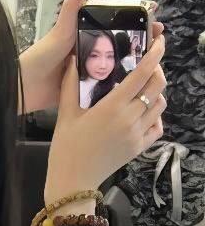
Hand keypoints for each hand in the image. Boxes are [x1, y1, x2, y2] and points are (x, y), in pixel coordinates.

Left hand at [18, 0, 162, 113]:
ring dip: (133, 66)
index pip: (116, 26)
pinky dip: (118, 88)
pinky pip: (104, 89)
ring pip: (116, 68)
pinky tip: (133, 88)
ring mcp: (88, 73)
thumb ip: (72, 6)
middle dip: (140, 44)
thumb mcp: (61, 29)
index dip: (136, 23)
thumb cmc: (42, 55)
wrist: (25, 87)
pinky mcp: (84, 92)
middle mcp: (89, 54)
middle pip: (120, 46)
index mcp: (86, 37)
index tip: (154, 20)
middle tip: (158, 42)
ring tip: (153, 64)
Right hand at [44, 33, 165, 202]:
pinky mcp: (138, 148)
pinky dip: (155, 117)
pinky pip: (157, 127)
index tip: (158, 43)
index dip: (155, 54)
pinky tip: (144, 114)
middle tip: (147, 67)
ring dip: (156, 93)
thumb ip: (70, 85)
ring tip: (144, 90)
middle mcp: (130, 118)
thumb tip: (72, 59)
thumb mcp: (65, 115)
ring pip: (160, 105)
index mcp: (113, 106)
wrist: (72, 182)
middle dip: (157, 71)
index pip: (143, 73)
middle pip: (157, 86)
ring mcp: (137, 134)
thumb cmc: (66, 149)